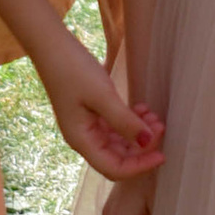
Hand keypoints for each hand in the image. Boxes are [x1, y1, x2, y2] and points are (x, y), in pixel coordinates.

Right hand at [36, 39, 163, 182]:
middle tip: (160, 125)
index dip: (139, 166)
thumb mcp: (102, 95)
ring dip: (138, 132)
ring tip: (153, 115)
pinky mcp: (92, 114)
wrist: (52, 45)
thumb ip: (125, 121)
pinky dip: (131, 121)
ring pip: (119, 142)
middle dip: (142, 146)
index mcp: (81, 140)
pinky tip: (142, 108)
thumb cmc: (72, 69)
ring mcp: (88, 126)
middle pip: (118, 157)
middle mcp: (84, 138)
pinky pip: (116, 127)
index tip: (162, 155)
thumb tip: (147, 142)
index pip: (114, 168)